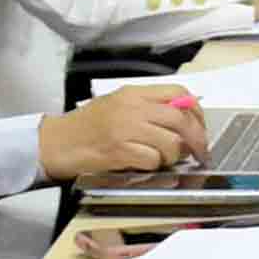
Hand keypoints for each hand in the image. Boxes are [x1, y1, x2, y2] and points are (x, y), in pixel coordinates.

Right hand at [42, 83, 206, 181]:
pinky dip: (154, 165)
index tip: (201, 126)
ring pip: (170, 143)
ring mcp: (125, 129)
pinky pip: (152, 160)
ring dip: (173, 156)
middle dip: (196, 140)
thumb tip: (184, 115)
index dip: (196, 112)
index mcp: (133, 93)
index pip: (178, 93)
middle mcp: (131, 107)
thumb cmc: (87, 126)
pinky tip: (143, 163)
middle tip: (199, 152)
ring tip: (163, 159)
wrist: (57, 142)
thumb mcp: (118, 105)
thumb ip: (148, 106)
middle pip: (180, 120)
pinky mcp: (119, 151)